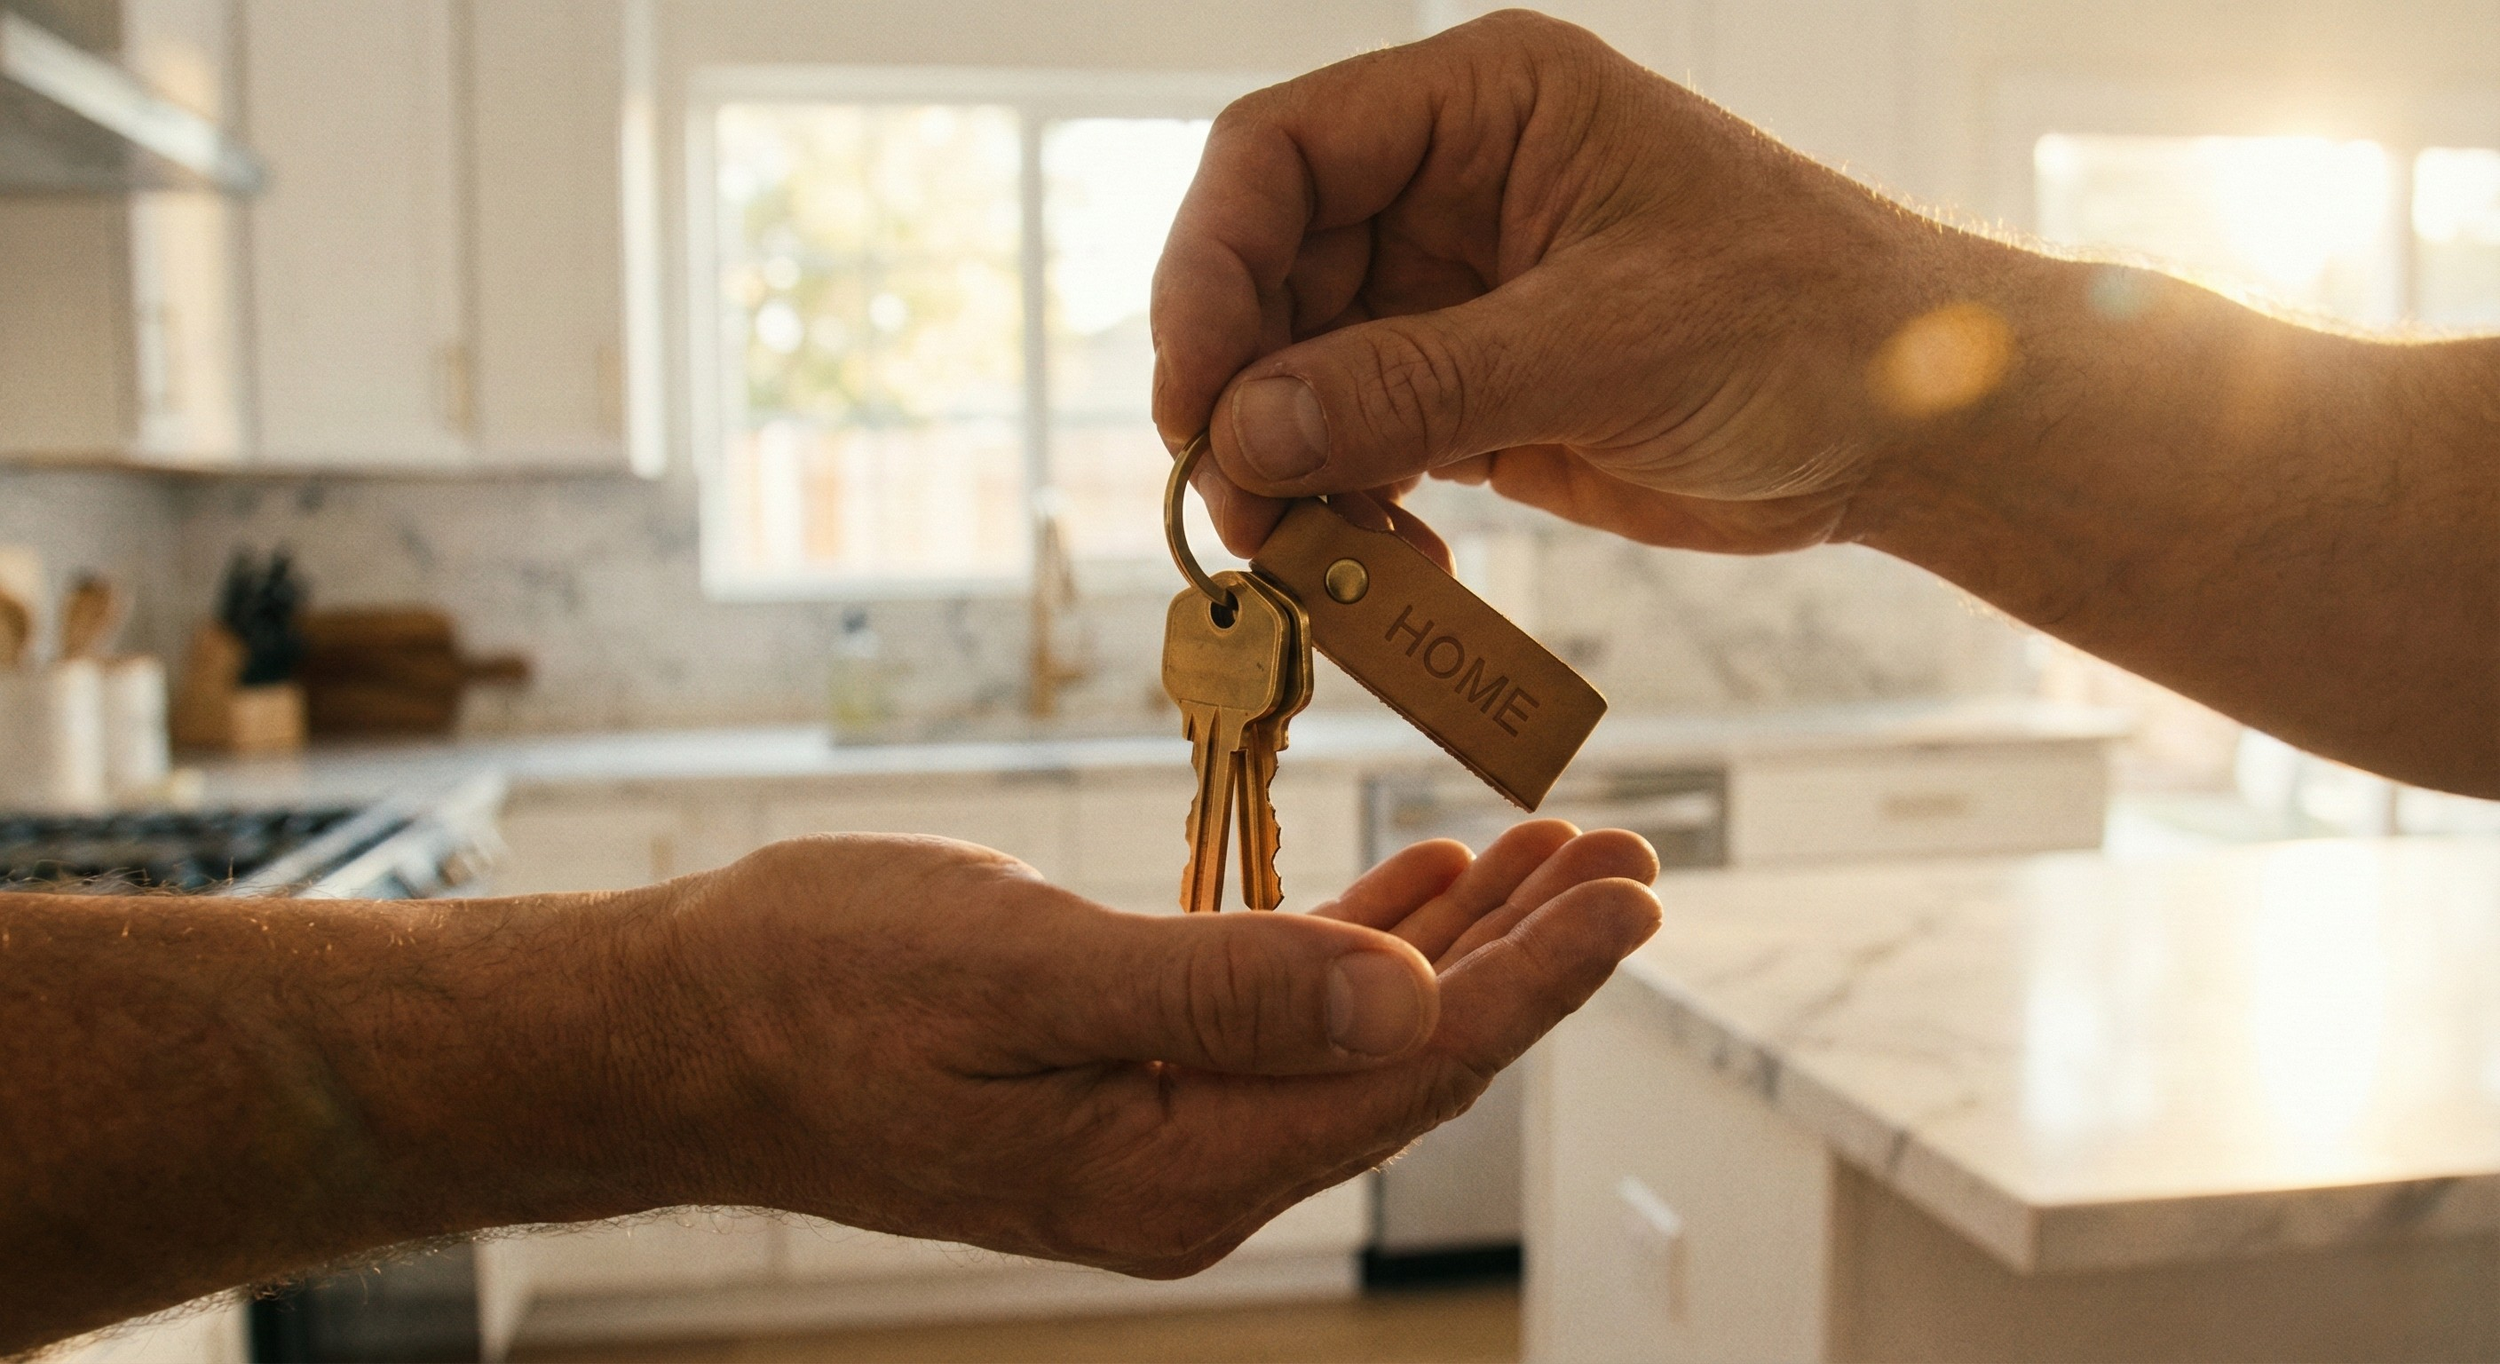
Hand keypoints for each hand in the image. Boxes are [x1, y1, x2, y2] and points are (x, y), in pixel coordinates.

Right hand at [623, 822, 1658, 1275]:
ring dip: (1459, 944)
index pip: (1405, 1074)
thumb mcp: (1016, 972)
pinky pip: (1279, 1018)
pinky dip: (1358, 944)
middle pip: (1405, 1063)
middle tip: (1633, 859)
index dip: (1533, 981)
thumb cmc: (817, 988)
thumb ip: (1216, 992)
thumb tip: (1404, 1000)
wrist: (683, 1030)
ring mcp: (1158, 1133)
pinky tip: (1420, 886)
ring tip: (1558, 856)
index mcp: (1174, 1170)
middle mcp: (1188, 1174)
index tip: (1633, 895)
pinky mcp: (1127, 1083)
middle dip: (1528, 961)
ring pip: (1354, 1036)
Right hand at [1151, 9, 1970, 557]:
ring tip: (1313, 559)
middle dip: (1243, 397)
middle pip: (1268, 274)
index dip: (1209, 267)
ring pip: (1299, 375)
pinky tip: (1382, 568)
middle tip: (1244, 514)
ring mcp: (1454, 294)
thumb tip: (1246, 431)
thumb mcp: (1607, 344)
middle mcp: (1448, 188)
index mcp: (1483, 109)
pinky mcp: (1472, 392)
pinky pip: (1360, 447)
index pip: (1279, 153)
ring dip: (1288, 473)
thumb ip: (1417, 383)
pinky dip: (1349, 513)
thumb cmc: (1805, 327)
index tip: (1194, 395)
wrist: (1913, 426)